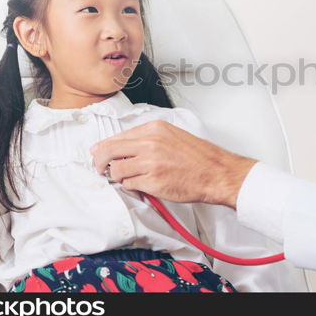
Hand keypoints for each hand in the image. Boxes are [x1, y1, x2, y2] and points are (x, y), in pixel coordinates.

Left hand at [90, 120, 257, 208]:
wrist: (216, 172)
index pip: (117, 136)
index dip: (104, 148)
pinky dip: (131, 186)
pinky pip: (129, 185)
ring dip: (117, 176)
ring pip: (115, 170)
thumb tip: (122, 146)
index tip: (99, 154)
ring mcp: (150, 162)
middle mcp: (149, 143)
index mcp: (154, 129)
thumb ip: (148, 138)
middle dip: (99, 162)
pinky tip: (141, 184)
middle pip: (109, 151)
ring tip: (126, 178)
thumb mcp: (172, 136)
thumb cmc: (199, 157)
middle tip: (100, 169)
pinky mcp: (152, 181)